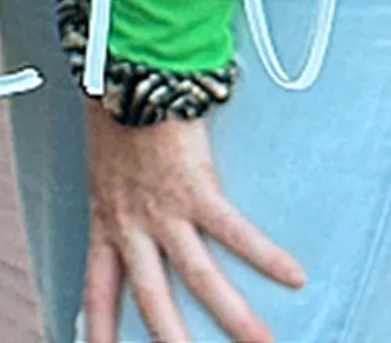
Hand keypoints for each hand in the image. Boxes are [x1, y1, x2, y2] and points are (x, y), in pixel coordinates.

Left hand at [80, 109, 304, 342]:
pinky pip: (235, 231)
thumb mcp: (102, 166)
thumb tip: (135, 210)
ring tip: (261, 342)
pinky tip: (293, 275)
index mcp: (107, 220)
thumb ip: (118, 196)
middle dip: (172, 340)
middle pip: (152, 299)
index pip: (97, 288)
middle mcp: (132, 223)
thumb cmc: (117, 112)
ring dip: (234, 315)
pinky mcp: (195, 188)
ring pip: (200, 277)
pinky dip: (266, 255)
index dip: (99, 327)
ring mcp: (164, 210)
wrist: (126, 74)